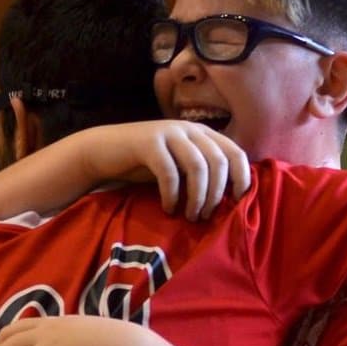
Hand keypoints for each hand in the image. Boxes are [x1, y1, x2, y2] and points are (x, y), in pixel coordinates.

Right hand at [80, 121, 250, 220]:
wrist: (104, 151)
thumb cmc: (146, 164)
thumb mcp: (180, 166)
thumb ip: (203, 173)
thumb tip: (231, 199)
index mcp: (203, 133)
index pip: (235, 152)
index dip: (242, 177)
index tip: (239, 202)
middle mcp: (189, 129)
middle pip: (219, 161)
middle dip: (217, 194)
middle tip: (206, 216)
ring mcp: (169, 132)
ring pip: (198, 166)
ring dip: (198, 197)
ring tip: (191, 216)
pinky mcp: (148, 143)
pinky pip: (169, 172)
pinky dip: (172, 195)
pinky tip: (169, 209)